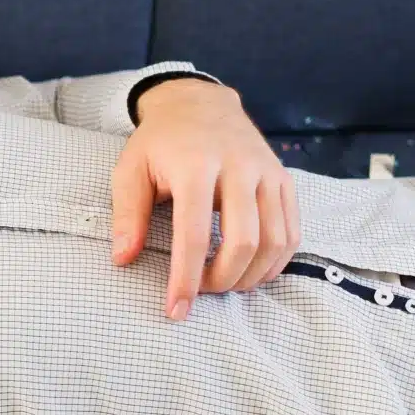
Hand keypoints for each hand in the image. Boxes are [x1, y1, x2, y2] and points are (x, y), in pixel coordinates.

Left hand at [109, 78, 300, 318]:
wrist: (200, 104)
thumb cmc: (160, 143)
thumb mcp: (131, 169)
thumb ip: (127, 215)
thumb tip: (123, 259)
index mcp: (196, 164)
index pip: (194, 234)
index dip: (186, 278)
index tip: (176, 310)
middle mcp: (238, 166)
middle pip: (244, 241)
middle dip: (223, 280)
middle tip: (201, 293)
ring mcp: (267, 172)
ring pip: (274, 240)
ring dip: (251, 276)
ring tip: (225, 285)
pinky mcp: (284, 179)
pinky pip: (291, 231)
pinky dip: (275, 262)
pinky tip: (252, 272)